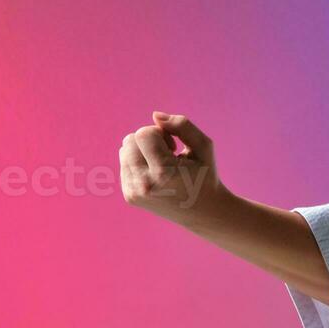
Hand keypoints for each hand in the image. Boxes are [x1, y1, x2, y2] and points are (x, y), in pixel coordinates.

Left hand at [119, 111, 227, 225]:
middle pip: (129, 141)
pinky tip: (156, 174)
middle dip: (148, 140)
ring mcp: (134, 193)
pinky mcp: (129, 196)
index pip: (143, 134)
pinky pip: (124, 164)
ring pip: (124, 151)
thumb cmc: (205, 175)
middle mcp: (144, 184)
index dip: (158, 133)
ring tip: (161, 163)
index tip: (173, 146)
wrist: (203, 212)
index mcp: (163, 172)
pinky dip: (139, 163)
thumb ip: (182, 125)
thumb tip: (155, 115)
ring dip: (142, 151)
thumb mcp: (204, 145)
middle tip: (167, 154)